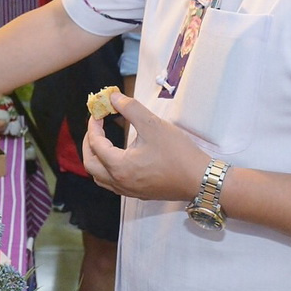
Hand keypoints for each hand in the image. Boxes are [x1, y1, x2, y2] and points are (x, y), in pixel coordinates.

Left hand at [82, 90, 209, 201]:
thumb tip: (113, 97)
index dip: (93, 126)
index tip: (98, 112)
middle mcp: (120, 183)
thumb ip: (130, 109)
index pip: (96, 145)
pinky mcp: (140, 194)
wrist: (201, 179)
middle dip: (89, 144)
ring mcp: (129, 191)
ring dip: (97, 159)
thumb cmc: (178, 153)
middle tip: (96, 127)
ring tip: (103, 142)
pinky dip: (108, 170)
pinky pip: (114, 184)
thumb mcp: (153, 125)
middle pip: (91, 165)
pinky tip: (119, 157)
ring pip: (100, 178)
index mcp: (119, 167)